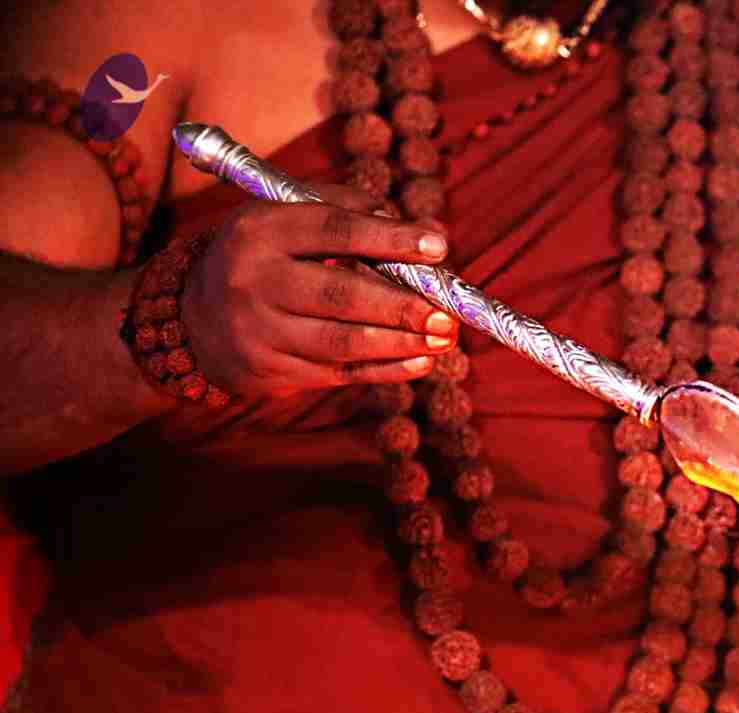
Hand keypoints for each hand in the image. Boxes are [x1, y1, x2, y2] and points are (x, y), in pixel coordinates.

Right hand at [182, 184, 458, 398]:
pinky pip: (338, 374)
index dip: (390, 239)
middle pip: (340, 294)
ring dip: (401, 343)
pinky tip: (420, 362)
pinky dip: (385, 370)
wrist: (189, 320)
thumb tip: (421, 232)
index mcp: (261, 230)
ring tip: (443, 338)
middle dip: (401, 306)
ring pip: (342, 342)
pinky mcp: (270, 371)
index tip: (439, 247)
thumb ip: (347, 211)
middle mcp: (254, 280)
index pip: (334, 230)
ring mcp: (260, 331)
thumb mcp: (283, 218)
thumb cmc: (260, 258)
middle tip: (446, 313)